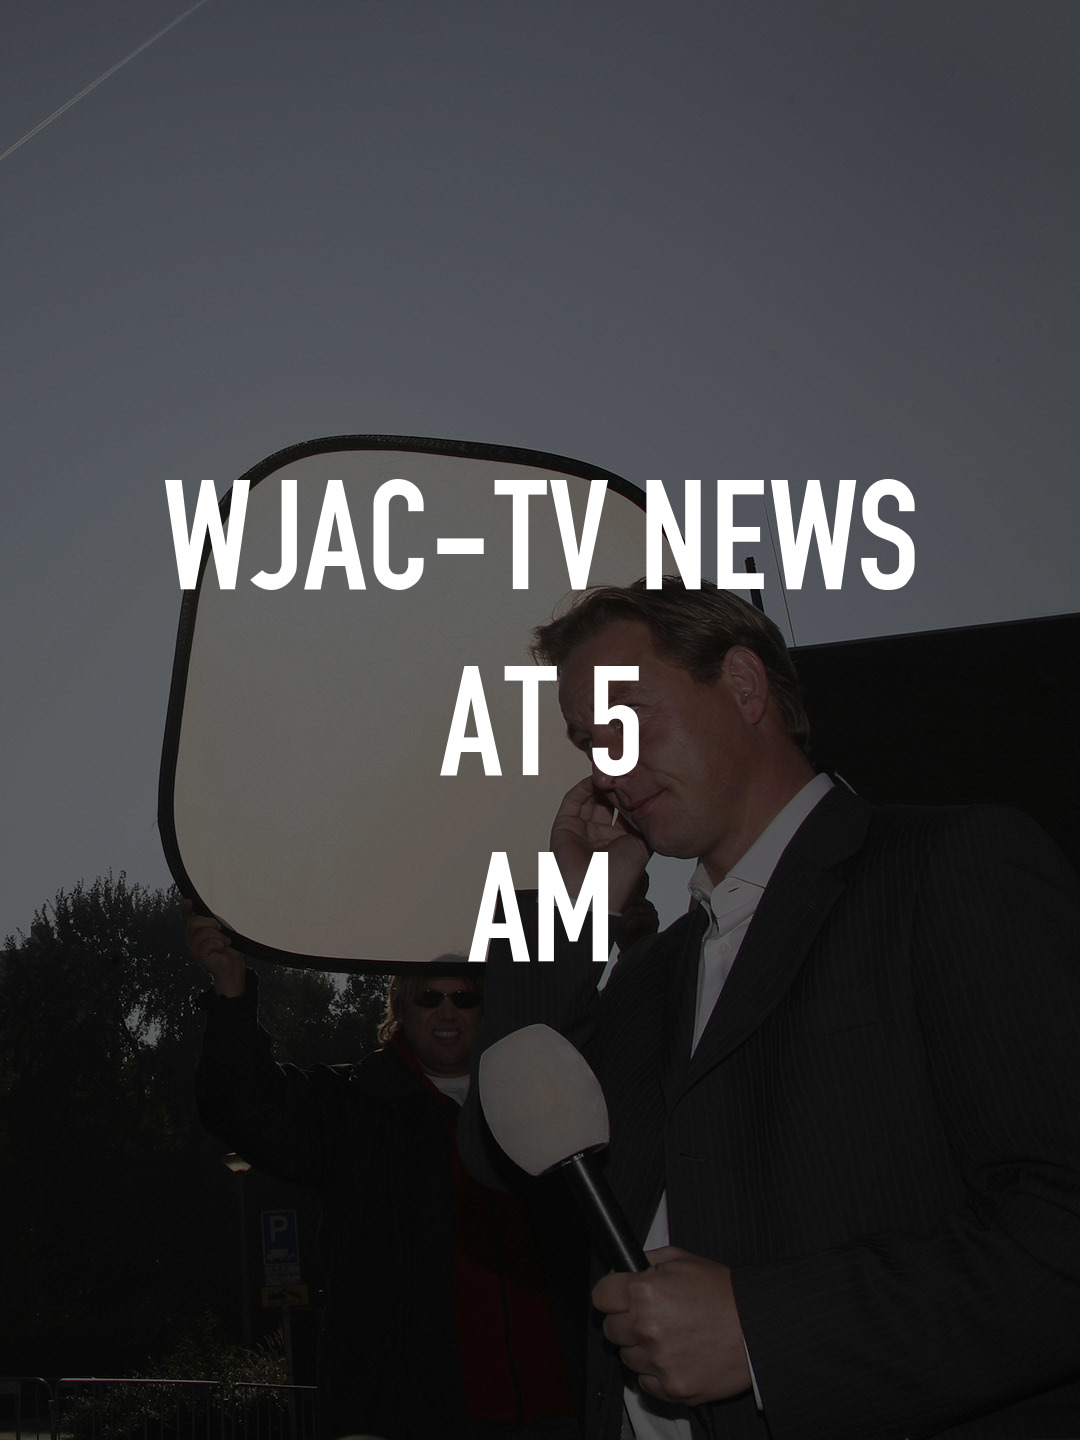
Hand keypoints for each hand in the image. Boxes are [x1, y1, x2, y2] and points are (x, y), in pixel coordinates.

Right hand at [184, 901, 245, 996]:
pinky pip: (208, 943)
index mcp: (196, 929)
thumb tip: (204, 910)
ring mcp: (193, 947)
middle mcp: (191, 937)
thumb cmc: (227, 946)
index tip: (189, 902)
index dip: (186, 908)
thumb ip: (210, 919)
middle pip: (194, 921)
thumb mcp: (220, 928)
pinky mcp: (199, 955)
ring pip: (203, 932)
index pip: (187, 916)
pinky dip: (219, 944)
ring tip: (223, 943)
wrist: (232, 964)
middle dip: (211, 923)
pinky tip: (221, 948)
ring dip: (218, 937)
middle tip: (220, 930)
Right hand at [550, 776, 650, 912]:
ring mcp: (582, 829)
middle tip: (623, 770)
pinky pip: (573, 801)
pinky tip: (594, 778)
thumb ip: (644, 824)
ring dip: (600, 784)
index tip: (639, 778)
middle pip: (607, 803)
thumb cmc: (619, 876)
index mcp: (619, 842)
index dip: (631, 796)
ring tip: (610, 770)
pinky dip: (583, 788)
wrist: (593, 892)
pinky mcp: (565, 824)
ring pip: (590, 799)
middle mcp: (600, 834)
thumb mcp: (642, 846)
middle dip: (615, 787)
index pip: (624, 811)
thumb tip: (650, 803)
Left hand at [592, 1246, 750, 1406]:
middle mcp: (647, 1327)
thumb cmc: (724, 1293)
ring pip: (627, 1358)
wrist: (757, 1328)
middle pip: (610, 1329)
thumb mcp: (684, 1260)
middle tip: (650, 1318)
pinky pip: (645, 1383)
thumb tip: (623, 1270)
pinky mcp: (672, 1388)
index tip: (618, 1298)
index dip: (611, 1295)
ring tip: (670, 1337)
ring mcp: (659, 1361)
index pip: (600, 1297)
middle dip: (625, 1322)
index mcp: (645, 1292)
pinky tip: (676, 1357)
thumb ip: (647, 1261)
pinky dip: (656, 1373)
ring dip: (641, 1349)